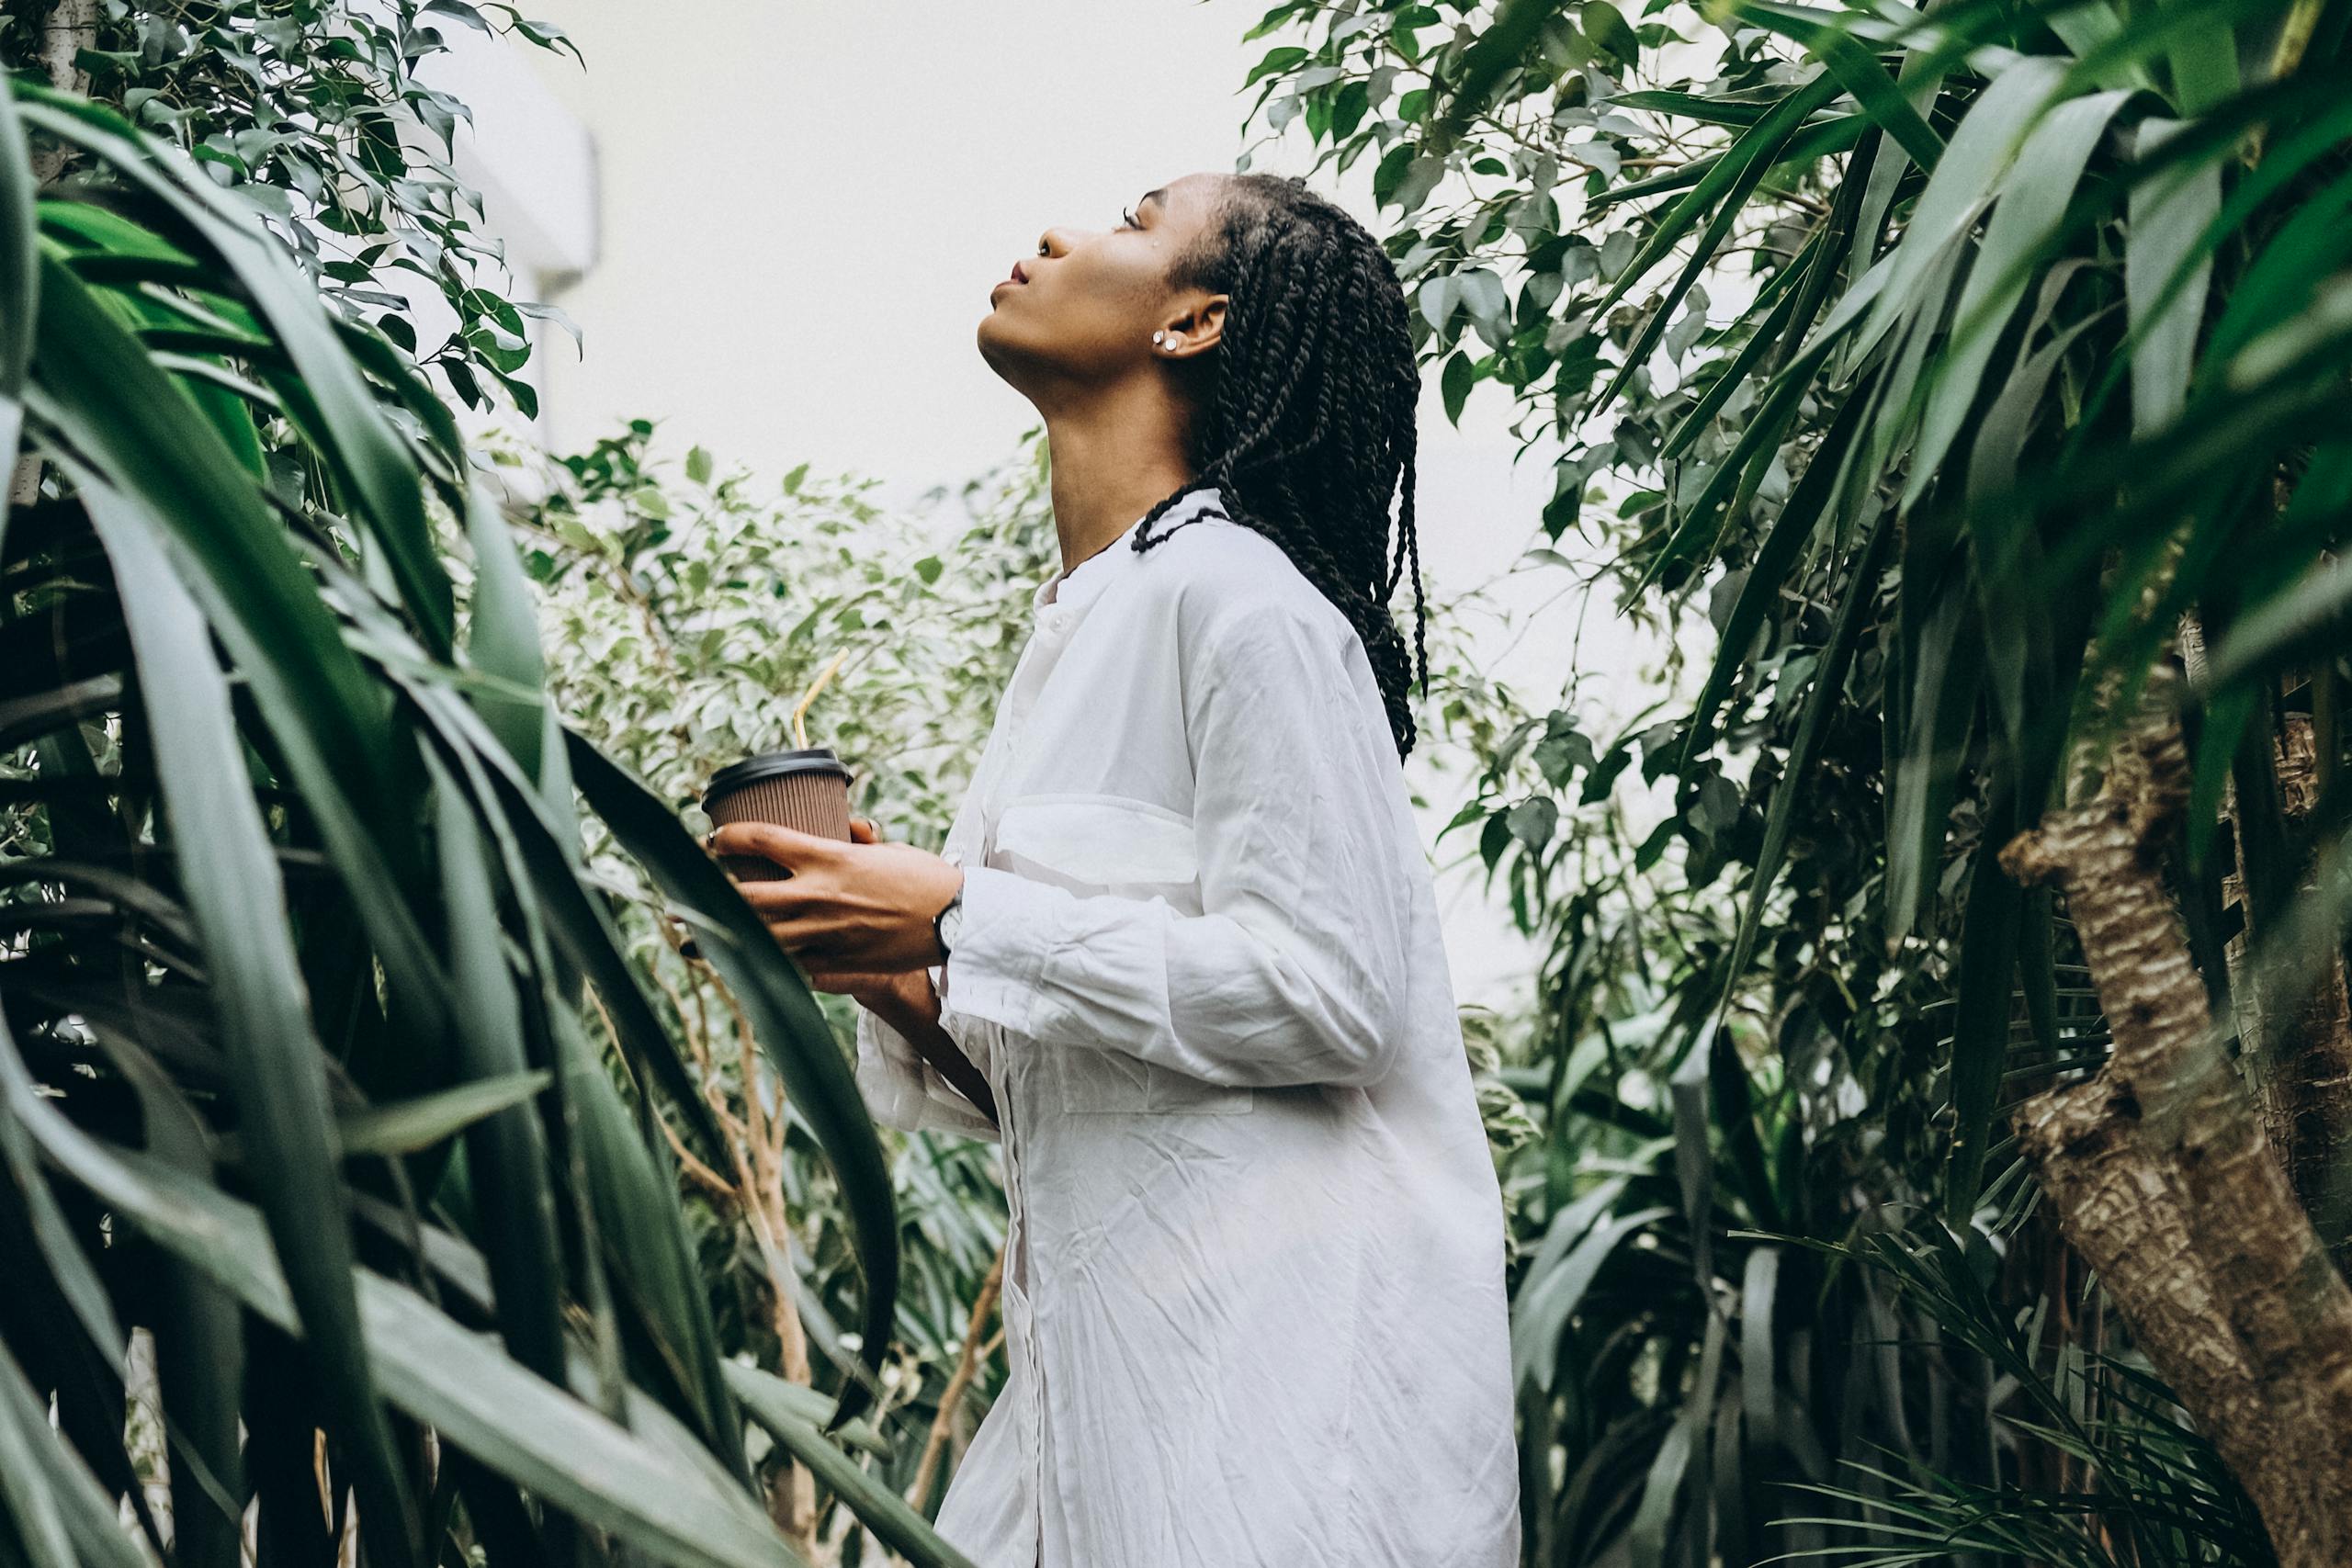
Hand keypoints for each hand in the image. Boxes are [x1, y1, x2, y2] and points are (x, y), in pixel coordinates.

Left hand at [708, 814, 961, 986]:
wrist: (955, 921)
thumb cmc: (925, 879)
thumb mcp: (887, 849)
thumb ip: (857, 842)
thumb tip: (849, 826)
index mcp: (827, 858)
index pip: (760, 840)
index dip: (727, 838)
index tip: (712, 841)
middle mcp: (816, 895)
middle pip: (744, 896)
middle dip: (708, 896)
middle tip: (687, 896)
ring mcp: (822, 934)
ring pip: (759, 938)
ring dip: (727, 939)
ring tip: (700, 941)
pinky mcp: (835, 964)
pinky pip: (790, 966)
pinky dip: (771, 965)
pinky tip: (751, 966)